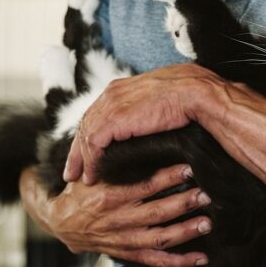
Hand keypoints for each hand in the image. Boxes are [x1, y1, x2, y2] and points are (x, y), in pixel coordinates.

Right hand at [20, 163, 212, 266]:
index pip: (142, 186)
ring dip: (185, 232)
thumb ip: (109, 160)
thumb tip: (131, 138)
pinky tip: (200, 257)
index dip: (167, 178)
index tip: (188, 168)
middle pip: (155, 213)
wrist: (61, 224)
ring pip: (159, 238)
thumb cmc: (80, 191)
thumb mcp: (90, 173)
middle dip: (183, 204)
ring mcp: (123, 239)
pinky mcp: (127, 253)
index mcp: (108, 196)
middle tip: (205, 195)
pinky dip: (179, 261)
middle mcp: (117, 219)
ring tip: (207, 223)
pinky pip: (155, 261)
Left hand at [63, 63, 224, 184]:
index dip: (89, 134)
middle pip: (85, 124)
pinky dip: (91, 162)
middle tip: (72, 171)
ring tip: (82, 179)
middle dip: (77, 150)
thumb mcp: (158, 100)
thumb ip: (144, 109)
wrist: (193, 93)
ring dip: (81, 160)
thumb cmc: (185, 96)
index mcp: (120, 88)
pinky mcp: (114, 119)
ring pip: (85, 136)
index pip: (96, 113)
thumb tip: (146, 124)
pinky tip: (92, 176)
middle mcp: (111, 94)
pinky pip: (93, 144)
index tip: (85, 152)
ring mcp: (110, 105)